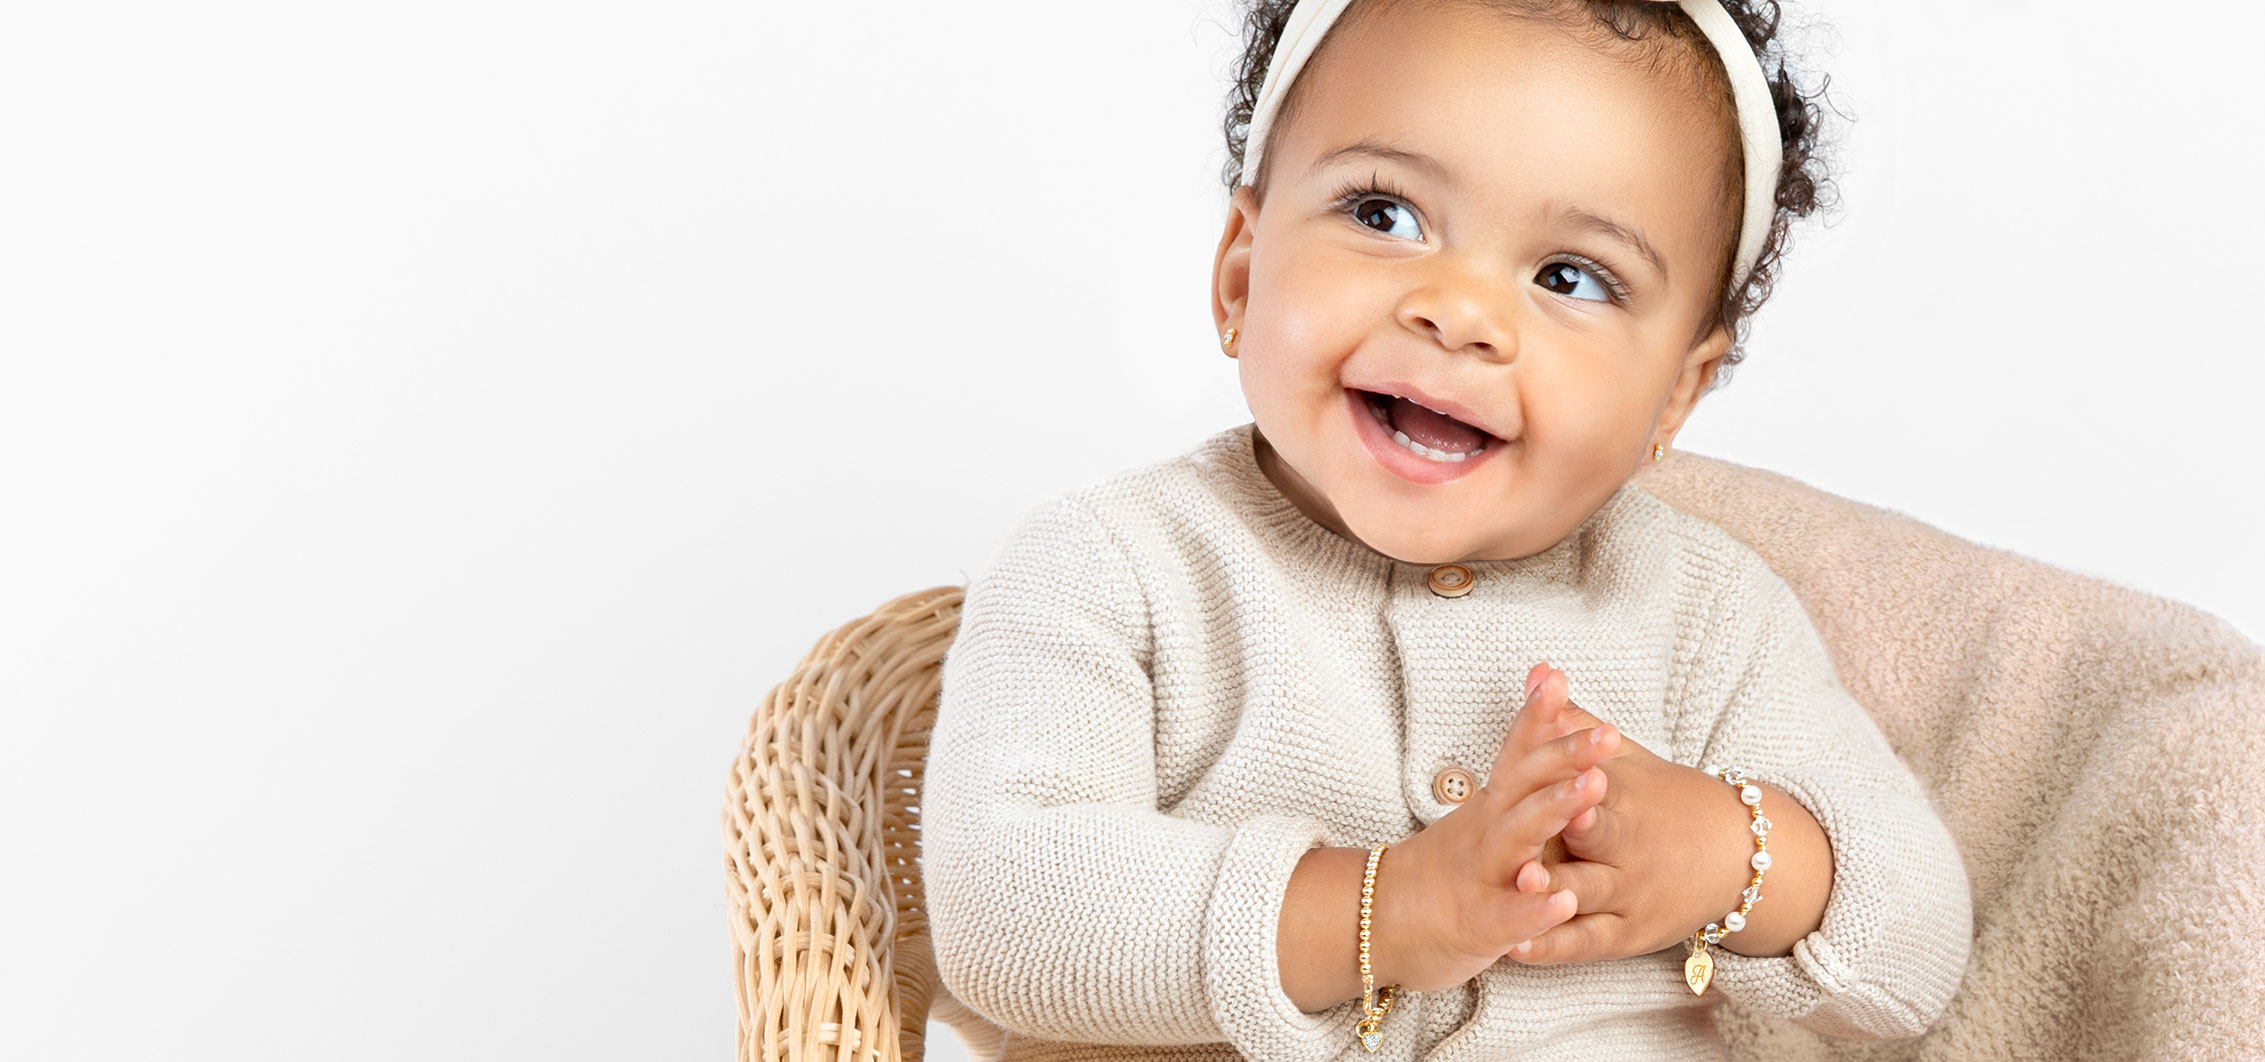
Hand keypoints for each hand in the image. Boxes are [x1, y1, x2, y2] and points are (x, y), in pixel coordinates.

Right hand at [1363, 662, 1617, 992]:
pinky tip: (1565, 902)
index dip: (1536, 716)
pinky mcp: (1478, 925)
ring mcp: (1480, 876)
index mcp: (1492, 806)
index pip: (1515, 753)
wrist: (1379, 921)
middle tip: (1607, 732)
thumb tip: (1542, 684)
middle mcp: (1486, 832)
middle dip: (1565, 757)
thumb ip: (1521, 754)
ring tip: (1594, 787)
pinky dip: (1534, 909)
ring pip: (1517, 839)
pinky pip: (1508, 916)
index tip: (1557, 677)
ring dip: (1554, 811)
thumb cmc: (1452, 864)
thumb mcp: (1486, 808)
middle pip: (1525, 786)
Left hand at [1502, 665, 1765, 966]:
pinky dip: (1552, 947)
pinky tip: (1516, 949)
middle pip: (1597, 841)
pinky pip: (1584, 944)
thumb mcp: (1622, 756)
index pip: (1600, 785)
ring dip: (1554, 894)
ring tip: (1521, 888)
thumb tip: (1536, 669)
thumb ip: (1572, 719)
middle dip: (1573, 835)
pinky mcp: (1624, 934)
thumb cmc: (1660, 798)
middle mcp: (1629, 848)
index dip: (1584, 779)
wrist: (1734, 855)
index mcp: (1626, 798)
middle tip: (1537, 831)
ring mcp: (1628, 894)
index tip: (1571, 770)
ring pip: (1588, 897)